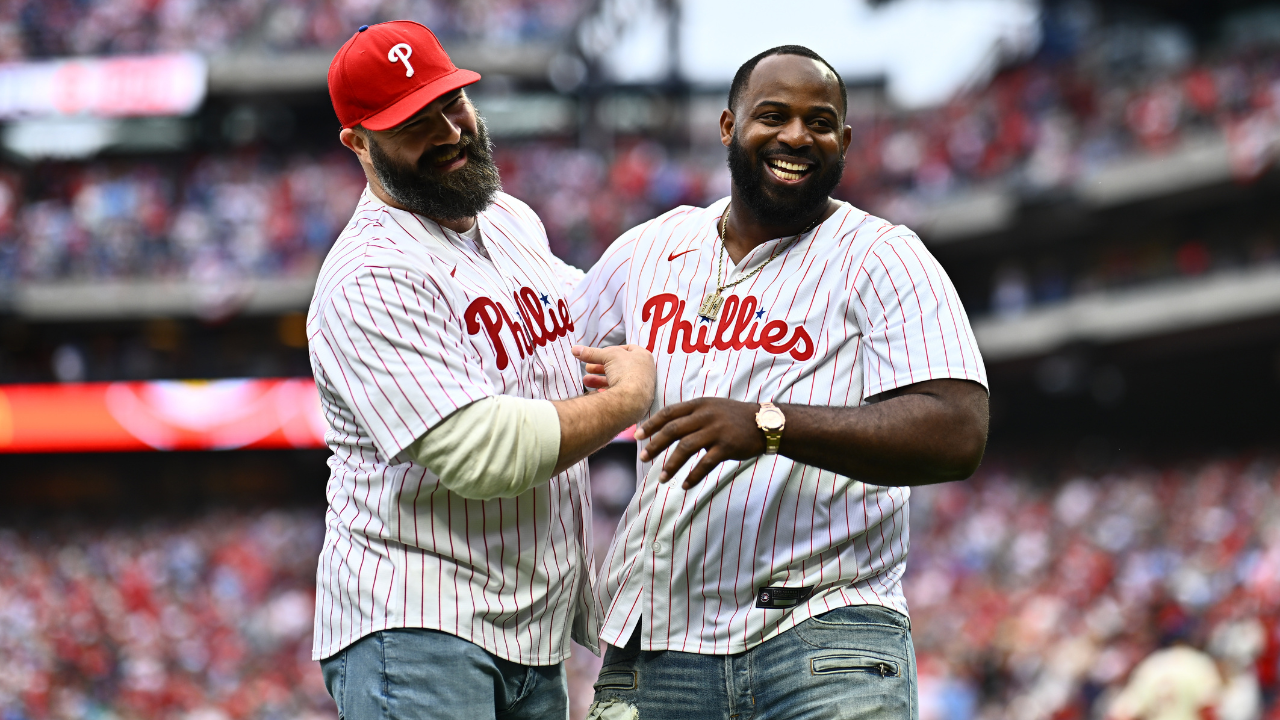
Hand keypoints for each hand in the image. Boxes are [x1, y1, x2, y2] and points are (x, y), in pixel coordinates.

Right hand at [572, 344, 655, 422]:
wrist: (633, 400)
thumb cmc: (626, 371)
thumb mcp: (608, 356)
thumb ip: (591, 352)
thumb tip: (575, 349)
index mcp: (643, 357)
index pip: (628, 349)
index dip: (612, 350)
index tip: (600, 354)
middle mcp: (644, 372)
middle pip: (619, 366)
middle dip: (601, 367)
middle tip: (588, 367)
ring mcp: (640, 387)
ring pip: (617, 380)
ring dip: (600, 380)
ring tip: (586, 381)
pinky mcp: (634, 400)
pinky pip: (619, 393)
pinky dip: (606, 391)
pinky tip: (594, 392)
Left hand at [634, 398, 766, 488]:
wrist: (764, 423)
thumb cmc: (733, 417)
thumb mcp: (711, 408)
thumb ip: (691, 416)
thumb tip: (665, 428)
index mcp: (699, 405)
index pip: (669, 413)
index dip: (651, 424)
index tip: (637, 436)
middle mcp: (706, 415)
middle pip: (673, 430)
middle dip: (655, 444)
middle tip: (643, 458)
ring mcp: (717, 430)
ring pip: (686, 448)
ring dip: (671, 465)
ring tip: (662, 478)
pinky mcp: (727, 446)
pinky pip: (705, 463)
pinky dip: (693, 476)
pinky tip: (685, 485)